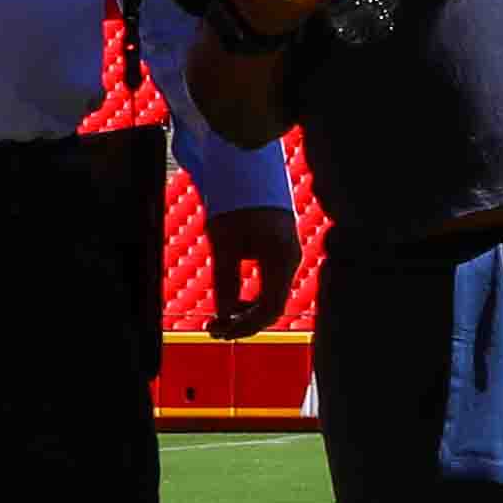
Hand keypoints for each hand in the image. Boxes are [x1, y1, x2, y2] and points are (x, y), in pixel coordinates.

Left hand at [201, 199, 300, 336]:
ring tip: (218, 319)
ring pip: (271, 300)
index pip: (270, 308)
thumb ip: (225, 279)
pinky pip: (270, 288)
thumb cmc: (236, 201)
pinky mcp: (280, 255)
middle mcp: (290, 260)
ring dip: (245, 314)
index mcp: (281, 257)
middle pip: (272, 308)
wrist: (250, 171)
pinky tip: (232, 306)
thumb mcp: (223, 241)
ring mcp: (287, 258)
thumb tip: (222, 314)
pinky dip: (251, 301)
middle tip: (212, 329)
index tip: (220, 331)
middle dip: (243, 323)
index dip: (246, 326)